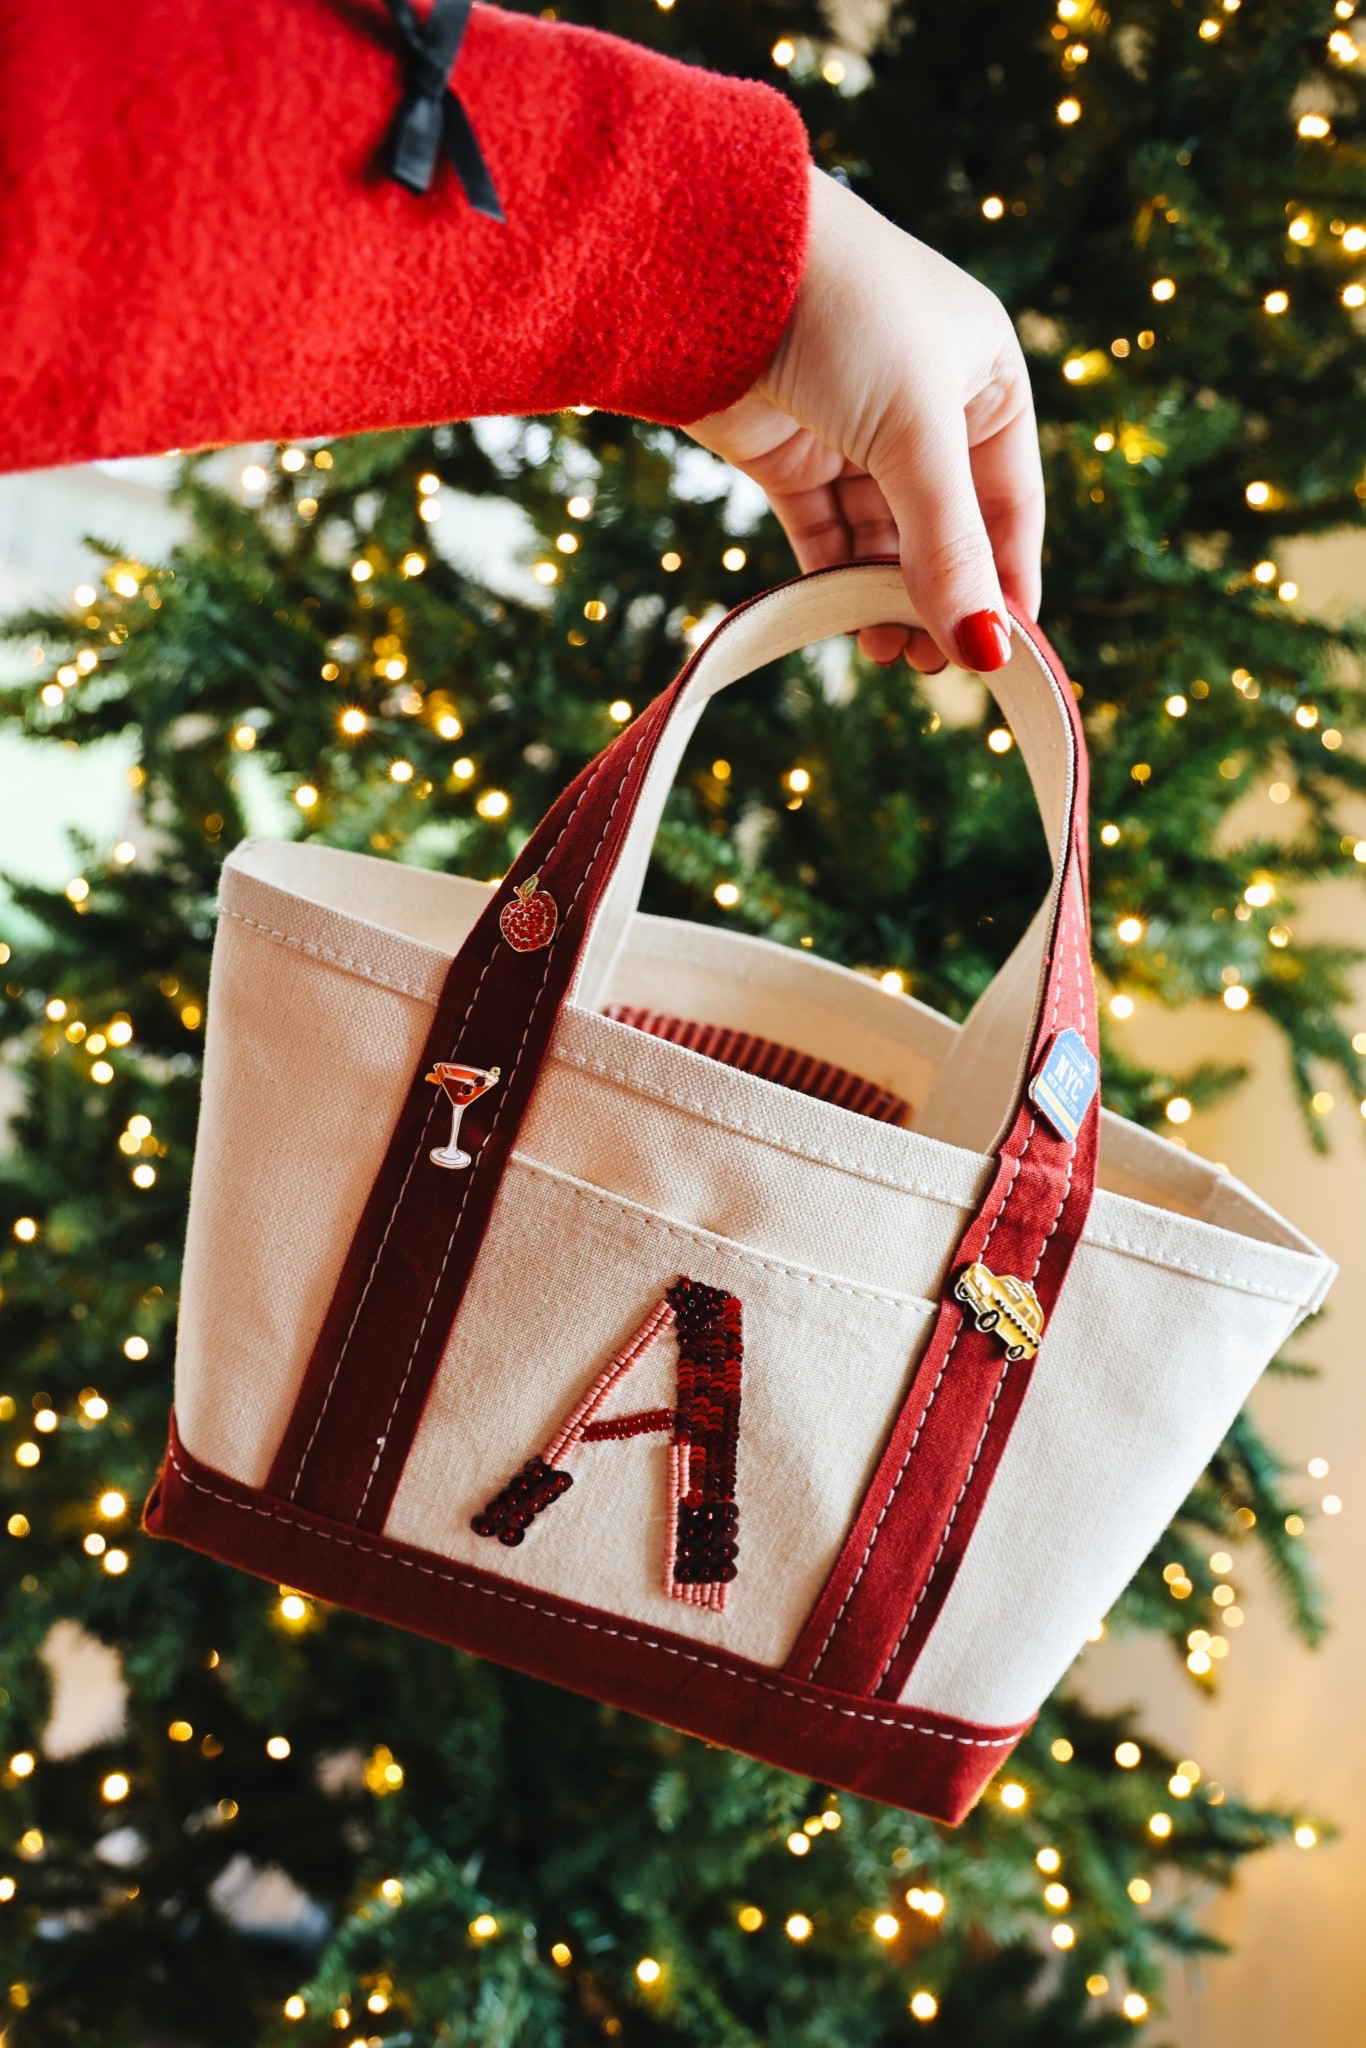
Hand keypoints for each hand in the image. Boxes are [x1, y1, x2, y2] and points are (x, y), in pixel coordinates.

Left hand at [686, 166, 1042, 673]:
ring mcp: (853, 432)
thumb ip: (950, 546)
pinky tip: (840, 621)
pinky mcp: (789, 453)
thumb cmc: (844, 313)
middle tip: (929, 665)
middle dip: (938, 598)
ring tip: (885, 651)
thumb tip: (989, 651)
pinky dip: (832, 581)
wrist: (709, 258)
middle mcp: (926, 405)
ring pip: (882, 540)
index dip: (1006, 581)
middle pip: (945, 530)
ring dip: (884, 598)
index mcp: (984, 378)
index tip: (1002, 656)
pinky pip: (824, 537)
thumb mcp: (916, 433)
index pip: (1011, 504)